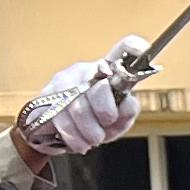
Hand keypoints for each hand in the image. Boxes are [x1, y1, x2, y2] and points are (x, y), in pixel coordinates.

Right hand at [13, 40, 146, 164]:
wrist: (56, 134)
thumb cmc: (94, 123)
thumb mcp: (118, 121)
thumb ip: (127, 111)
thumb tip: (125, 103)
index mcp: (109, 71)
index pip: (123, 50)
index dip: (134, 48)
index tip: (142, 48)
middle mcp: (87, 70)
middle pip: (101, 88)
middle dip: (106, 115)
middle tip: (106, 125)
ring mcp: (64, 80)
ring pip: (79, 107)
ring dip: (90, 131)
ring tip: (93, 138)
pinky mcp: (47, 95)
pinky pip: (63, 119)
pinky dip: (75, 137)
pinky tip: (79, 141)